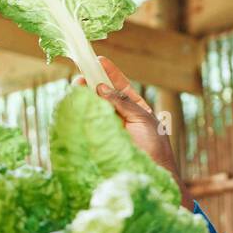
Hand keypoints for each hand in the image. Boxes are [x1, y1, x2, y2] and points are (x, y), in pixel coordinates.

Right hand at [78, 55, 189, 207]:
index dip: (110, 72)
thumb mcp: (142, 119)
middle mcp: (121, 115)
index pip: (121, 86)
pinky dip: (82, 111)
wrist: (153, 173)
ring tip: (78, 86)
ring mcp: (110, 127)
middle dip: (92, 82)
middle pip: (103, 94)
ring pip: (94, 106)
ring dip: (85, 95)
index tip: (100, 60)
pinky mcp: (100, 139)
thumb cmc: (154, 146)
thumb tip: (100, 88)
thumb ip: (122, 102)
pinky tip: (78, 103)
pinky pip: (89, 122)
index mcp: (136, 107)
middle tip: (82, 73)